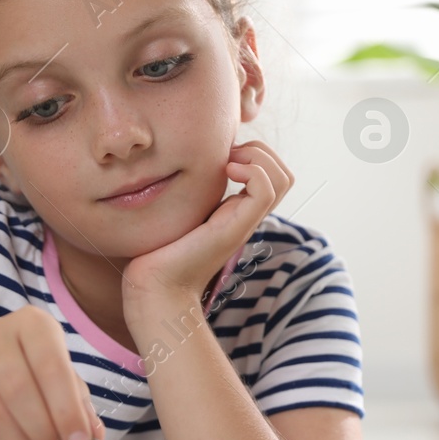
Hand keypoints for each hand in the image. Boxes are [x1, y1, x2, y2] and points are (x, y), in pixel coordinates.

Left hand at [123, 141, 292, 314]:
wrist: (155, 288)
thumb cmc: (158, 254)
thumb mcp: (177, 213)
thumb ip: (186, 194)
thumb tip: (175, 167)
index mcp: (236, 212)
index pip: (272, 175)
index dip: (254, 154)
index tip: (221, 156)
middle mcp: (246, 217)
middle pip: (284, 175)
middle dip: (260, 151)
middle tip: (227, 157)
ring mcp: (244, 222)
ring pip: (283, 178)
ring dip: (258, 157)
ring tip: (229, 163)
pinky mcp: (236, 228)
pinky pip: (265, 189)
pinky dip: (252, 170)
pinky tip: (226, 172)